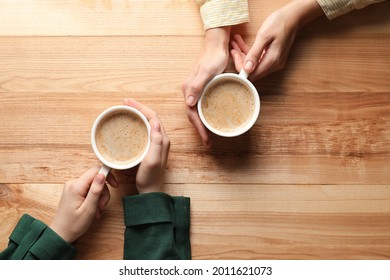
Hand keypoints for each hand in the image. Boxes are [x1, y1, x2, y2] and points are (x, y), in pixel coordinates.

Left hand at [51, 166, 117, 242]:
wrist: (60, 234)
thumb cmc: (73, 224)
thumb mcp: (89, 209)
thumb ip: (96, 190)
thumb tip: (103, 174)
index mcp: (76, 186)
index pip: (95, 171)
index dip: (107, 176)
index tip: (115, 185)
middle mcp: (73, 183)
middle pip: (96, 179)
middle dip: (103, 192)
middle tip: (101, 206)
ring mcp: (72, 187)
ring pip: (94, 185)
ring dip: (99, 198)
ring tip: (96, 211)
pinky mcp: (73, 191)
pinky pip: (88, 190)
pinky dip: (93, 199)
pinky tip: (93, 209)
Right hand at [123, 98, 169, 193]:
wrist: (151, 190)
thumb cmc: (150, 177)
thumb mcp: (153, 159)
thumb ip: (156, 142)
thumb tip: (155, 123)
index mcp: (162, 139)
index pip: (153, 117)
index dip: (141, 107)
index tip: (128, 102)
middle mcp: (161, 139)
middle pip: (151, 117)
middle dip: (139, 107)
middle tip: (125, 102)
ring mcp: (157, 143)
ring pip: (148, 122)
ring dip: (139, 113)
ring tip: (127, 109)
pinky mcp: (151, 148)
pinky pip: (146, 130)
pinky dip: (138, 123)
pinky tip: (131, 124)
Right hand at [182, 27, 230, 147]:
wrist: (216, 46)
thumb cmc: (213, 58)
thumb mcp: (207, 72)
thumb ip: (197, 86)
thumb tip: (188, 102)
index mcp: (189, 90)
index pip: (192, 114)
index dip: (199, 128)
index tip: (206, 139)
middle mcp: (190, 92)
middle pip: (193, 115)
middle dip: (200, 130)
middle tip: (208, 143)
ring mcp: (195, 91)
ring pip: (197, 112)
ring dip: (202, 125)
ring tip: (209, 136)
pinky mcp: (201, 89)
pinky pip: (201, 106)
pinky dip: (205, 116)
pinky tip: (211, 120)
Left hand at [231, 0, 323, 80]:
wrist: (293, 17)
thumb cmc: (280, 23)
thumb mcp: (264, 36)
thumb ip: (255, 54)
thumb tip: (247, 69)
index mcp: (272, 61)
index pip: (252, 74)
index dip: (241, 68)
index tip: (234, 56)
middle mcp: (274, 65)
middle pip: (253, 70)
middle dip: (241, 60)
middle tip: (233, 48)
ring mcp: (274, 62)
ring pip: (254, 64)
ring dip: (243, 55)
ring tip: (235, 43)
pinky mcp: (273, 57)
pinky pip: (259, 59)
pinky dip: (250, 53)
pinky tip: (242, 44)